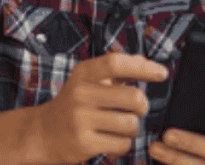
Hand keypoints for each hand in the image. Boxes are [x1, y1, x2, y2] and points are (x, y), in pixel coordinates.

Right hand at [26, 52, 167, 163]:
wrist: (42, 133)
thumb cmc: (73, 104)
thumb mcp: (87, 80)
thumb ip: (115, 68)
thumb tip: (145, 61)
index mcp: (83, 74)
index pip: (116, 63)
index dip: (143, 67)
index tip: (162, 73)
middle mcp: (80, 94)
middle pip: (133, 97)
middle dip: (142, 106)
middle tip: (137, 109)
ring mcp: (80, 119)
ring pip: (130, 124)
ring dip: (132, 127)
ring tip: (121, 126)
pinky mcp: (83, 143)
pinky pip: (122, 143)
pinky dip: (123, 144)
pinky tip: (112, 140)